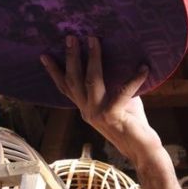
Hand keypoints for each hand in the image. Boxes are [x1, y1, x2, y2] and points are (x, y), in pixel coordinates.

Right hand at [41, 35, 157, 165]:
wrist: (142, 151)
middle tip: (70, 37)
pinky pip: (123, 91)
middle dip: (71, 57)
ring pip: (90, 81)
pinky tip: (143, 68)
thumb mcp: (121, 102)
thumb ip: (115, 86)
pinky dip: (134, 79)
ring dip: (92, 59)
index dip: (54, 72)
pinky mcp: (113, 116)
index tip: (44, 55)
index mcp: (85, 108)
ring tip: (93, 40)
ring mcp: (97, 114)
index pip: (66, 88)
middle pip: (74, 80)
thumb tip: (121, 62)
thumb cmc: (133, 125)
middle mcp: (87, 111)